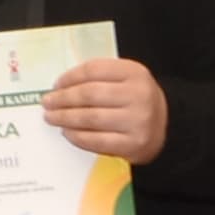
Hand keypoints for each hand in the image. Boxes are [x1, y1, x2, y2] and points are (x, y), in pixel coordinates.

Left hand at [42, 57, 168, 164]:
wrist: (167, 126)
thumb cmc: (136, 100)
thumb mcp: (126, 79)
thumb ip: (99, 78)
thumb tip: (60, 87)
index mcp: (135, 72)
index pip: (94, 70)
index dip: (70, 77)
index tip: (56, 84)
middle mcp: (138, 94)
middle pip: (90, 94)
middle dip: (63, 99)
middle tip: (47, 102)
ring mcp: (137, 121)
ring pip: (90, 118)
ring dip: (65, 118)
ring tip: (52, 117)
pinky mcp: (133, 144)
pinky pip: (97, 141)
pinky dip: (77, 137)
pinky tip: (67, 132)